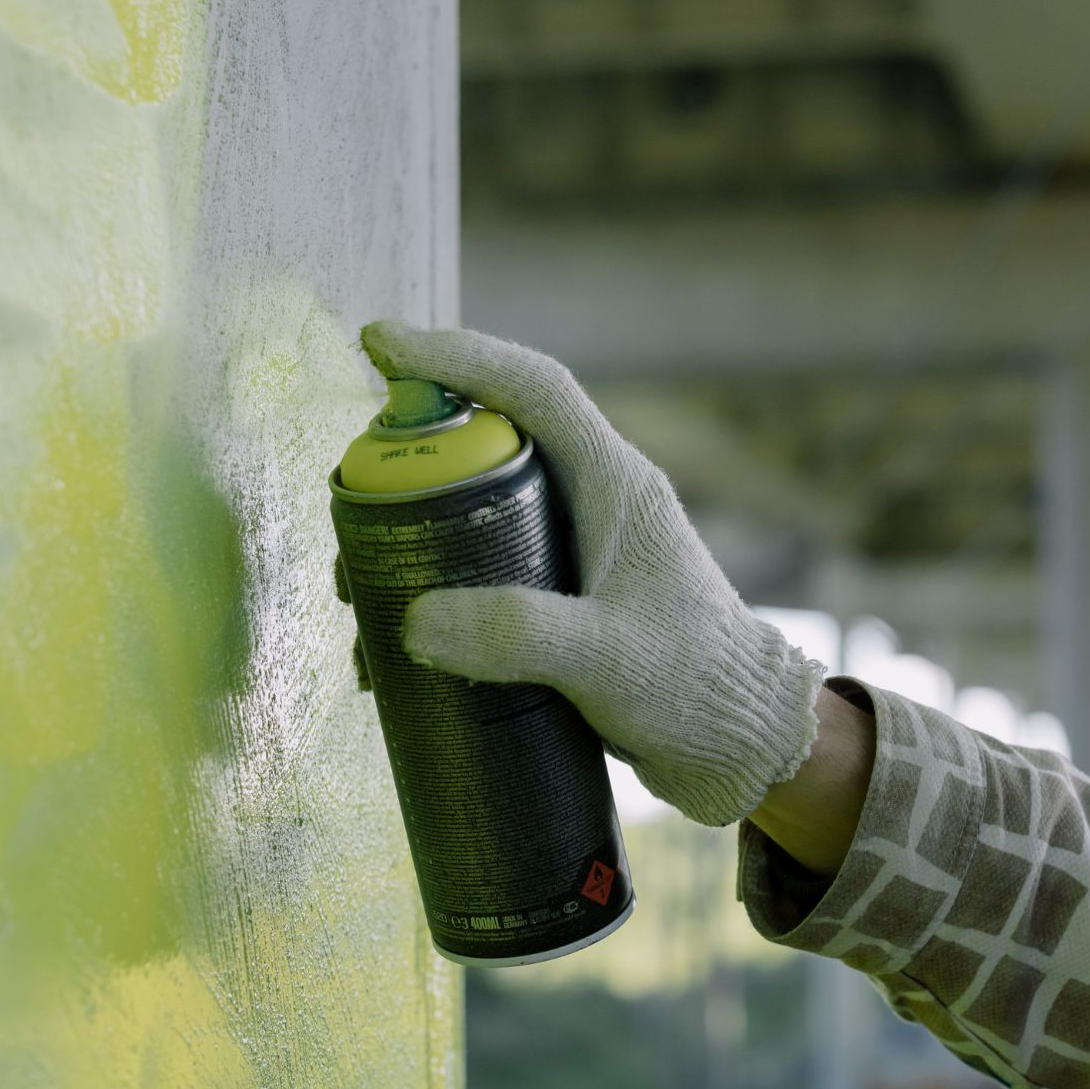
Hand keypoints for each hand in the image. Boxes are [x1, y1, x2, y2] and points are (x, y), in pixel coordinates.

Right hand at [356, 320, 827, 827]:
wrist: (739, 744)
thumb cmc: (696, 686)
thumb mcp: (607, 658)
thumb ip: (517, 634)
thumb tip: (412, 621)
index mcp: (616, 485)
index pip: (533, 389)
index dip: (457, 357)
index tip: (380, 343)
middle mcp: (593, 505)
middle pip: (487, 449)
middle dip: (410, 467)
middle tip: (351, 507)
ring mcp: (577, 555)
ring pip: (477, 515)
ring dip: (413, 540)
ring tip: (360, 592)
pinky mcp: (562, 605)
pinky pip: (484, 575)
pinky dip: (435, 597)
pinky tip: (396, 650)